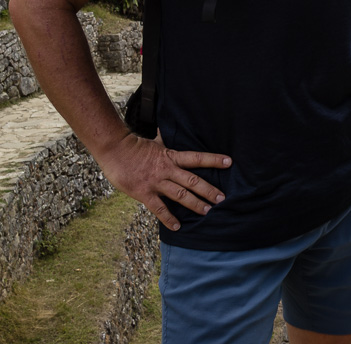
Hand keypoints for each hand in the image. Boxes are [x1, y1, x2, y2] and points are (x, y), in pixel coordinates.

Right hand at [96, 133, 231, 231]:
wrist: (114, 150)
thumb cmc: (134, 146)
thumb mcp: (154, 142)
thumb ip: (164, 141)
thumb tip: (165, 129)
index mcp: (171, 156)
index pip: (197, 158)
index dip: (214, 159)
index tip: (229, 162)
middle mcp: (167, 170)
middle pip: (192, 181)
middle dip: (209, 190)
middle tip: (222, 199)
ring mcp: (156, 182)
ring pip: (180, 195)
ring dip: (195, 204)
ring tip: (208, 211)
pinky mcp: (144, 193)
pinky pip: (159, 208)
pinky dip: (168, 218)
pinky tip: (177, 227)